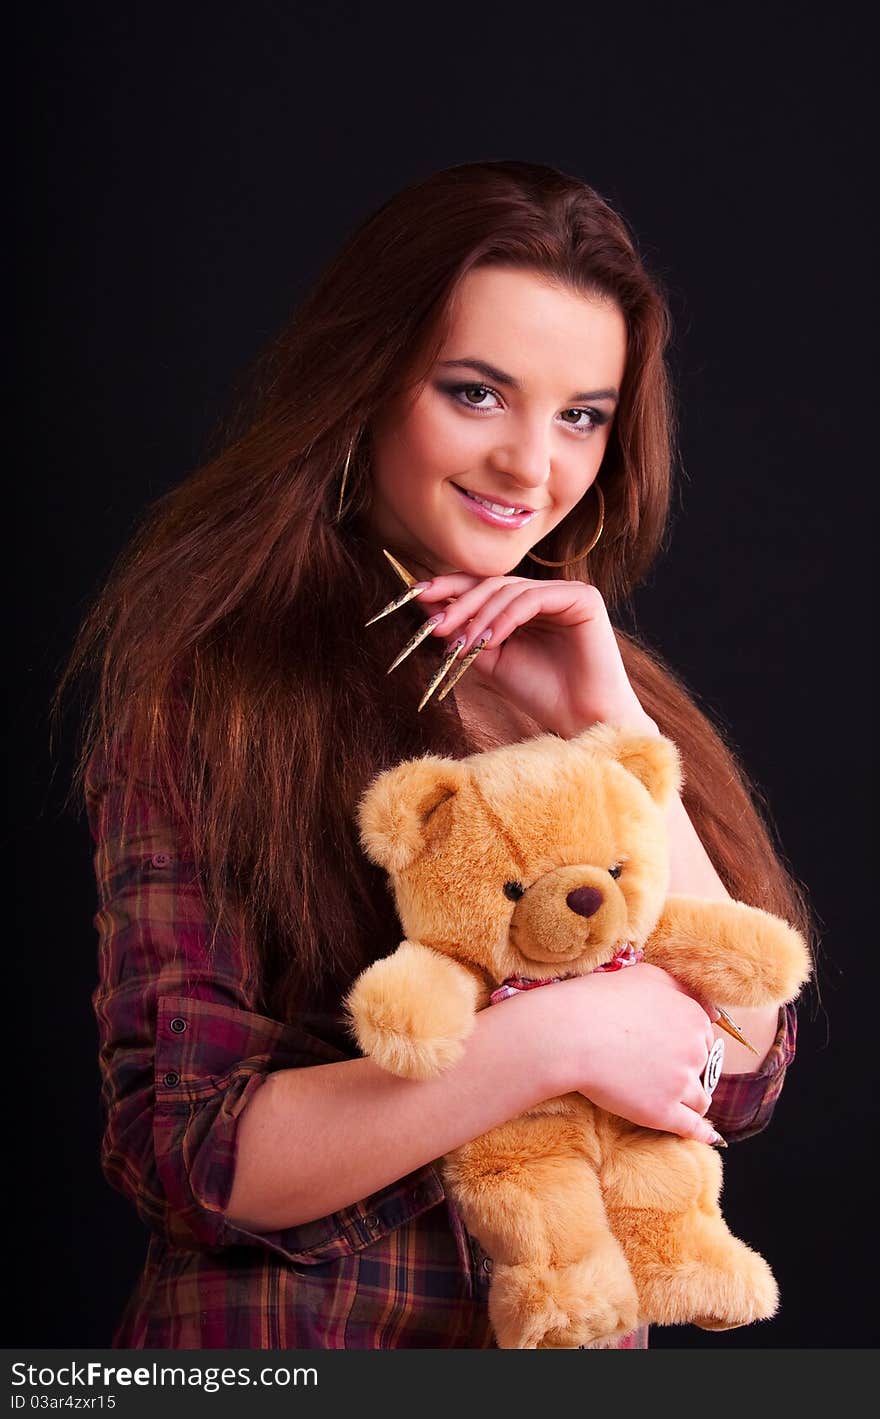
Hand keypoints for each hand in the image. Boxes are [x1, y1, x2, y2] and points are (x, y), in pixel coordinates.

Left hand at [415, 572, 652, 737]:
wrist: (581, 719)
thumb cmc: (539, 693)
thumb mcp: (489, 661)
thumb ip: (464, 633)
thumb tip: (426, 606)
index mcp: (524, 606)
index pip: (482, 586)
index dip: (449, 587)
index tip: (416, 595)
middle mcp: (545, 593)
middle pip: (493, 583)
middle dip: (459, 602)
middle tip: (435, 625)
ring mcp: (565, 593)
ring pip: (510, 589)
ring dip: (480, 616)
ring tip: (462, 644)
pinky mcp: (583, 598)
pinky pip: (534, 598)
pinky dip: (507, 617)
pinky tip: (490, 640)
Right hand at [547, 963, 723, 1143]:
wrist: (572, 1034)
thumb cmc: (602, 999)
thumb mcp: (648, 975)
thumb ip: (682, 987)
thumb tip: (712, 1009)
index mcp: (694, 1018)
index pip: (705, 1037)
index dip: (687, 1043)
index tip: (671, 1048)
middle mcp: (695, 1051)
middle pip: (704, 1068)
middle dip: (689, 1070)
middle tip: (662, 1071)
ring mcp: (680, 1084)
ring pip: (700, 1099)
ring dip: (692, 1100)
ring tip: (676, 1101)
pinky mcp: (662, 1112)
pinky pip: (692, 1127)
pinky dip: (701, 1133)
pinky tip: (706, 1137)